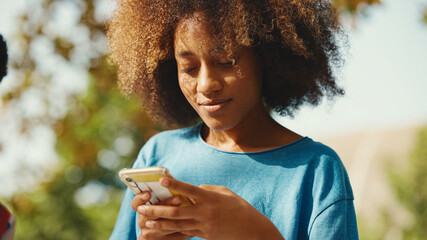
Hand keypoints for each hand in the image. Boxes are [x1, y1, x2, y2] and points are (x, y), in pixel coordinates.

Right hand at [131, 191, 193, 239]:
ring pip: (162, 226)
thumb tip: (171, 179)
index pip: (136, 204)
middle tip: (179, 198)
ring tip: (188, 211)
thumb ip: (161, 194)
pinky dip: (183, 230)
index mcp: (141, 210)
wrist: (157, 237)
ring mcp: (150, 233)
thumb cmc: (160, 213)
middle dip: (166, 205)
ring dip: (176, 218)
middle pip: (151, 214)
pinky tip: (193, 224)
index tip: (148, 193)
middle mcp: (143, 222)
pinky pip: (172, 237)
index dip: (140, 198)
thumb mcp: (157, 203)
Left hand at [137, 178, 284, 239]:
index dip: (175, 184)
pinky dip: (172, 230)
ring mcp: (203, 226)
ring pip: (177, 225)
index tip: (162, 179)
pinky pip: (184, 232)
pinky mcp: (203, 235)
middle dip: (157, 209)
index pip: (190, 190)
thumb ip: (207, 189)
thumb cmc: (240, 208)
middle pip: (176, 211)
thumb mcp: (226, 193)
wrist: (252, 231)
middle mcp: (205, 212)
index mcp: (210, 198)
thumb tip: (193, 189)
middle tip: (142, 207)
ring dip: (159, 223)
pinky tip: (161, 229)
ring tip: (146, 221)